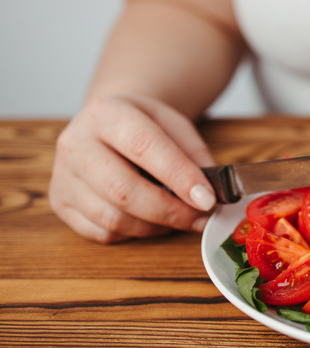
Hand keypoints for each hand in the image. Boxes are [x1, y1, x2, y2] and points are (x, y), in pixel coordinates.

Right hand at [49, 95, 217, 242]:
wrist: (107, 123)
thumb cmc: (144, 126)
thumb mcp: (175, 125)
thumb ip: (195, 156)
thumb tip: (210, 195)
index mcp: (106, 113)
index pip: (143, 146)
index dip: (178, 177)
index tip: (207, 199)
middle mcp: (76, 143)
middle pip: (122, 190)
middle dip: (170, 211)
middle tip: (200, 217)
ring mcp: (63, 175)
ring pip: (112, 218)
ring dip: (155, 226)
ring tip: (180, 218)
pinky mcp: (60, 203)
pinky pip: (102, 232)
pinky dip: (134, 234)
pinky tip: (152, 221)